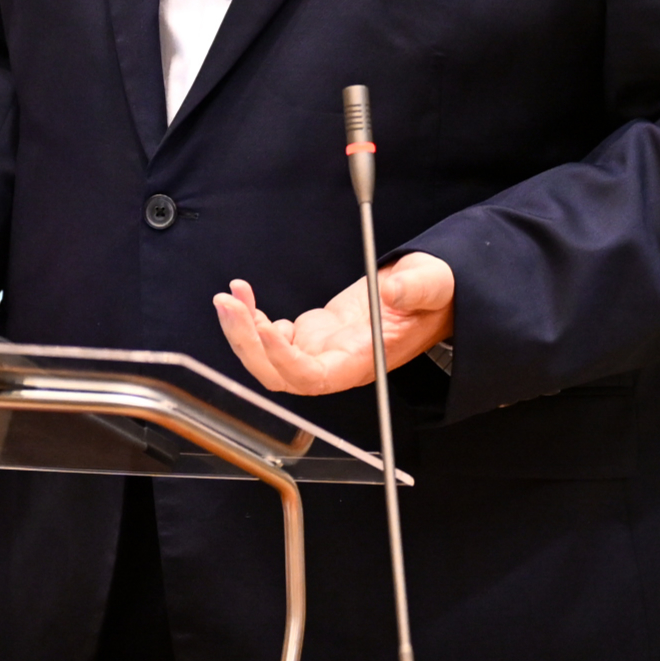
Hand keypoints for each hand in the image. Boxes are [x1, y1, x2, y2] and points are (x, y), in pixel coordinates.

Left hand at [215, 253, 455, 397]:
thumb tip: (394, 290)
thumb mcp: (432, 284)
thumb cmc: (432, 296)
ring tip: (230, 295)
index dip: (285, 360)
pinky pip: (270, 339)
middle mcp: (336, 362)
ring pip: (267, 358)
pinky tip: (246, 296)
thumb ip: (416, 289)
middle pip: (279, 373)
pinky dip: (251, 319)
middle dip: (246, 343)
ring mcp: (320, 350)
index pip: (314, 376)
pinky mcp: (310, 335)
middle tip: (227, 303)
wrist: (427, 295)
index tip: (265, 327)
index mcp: (362, 360)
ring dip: (242, 330)